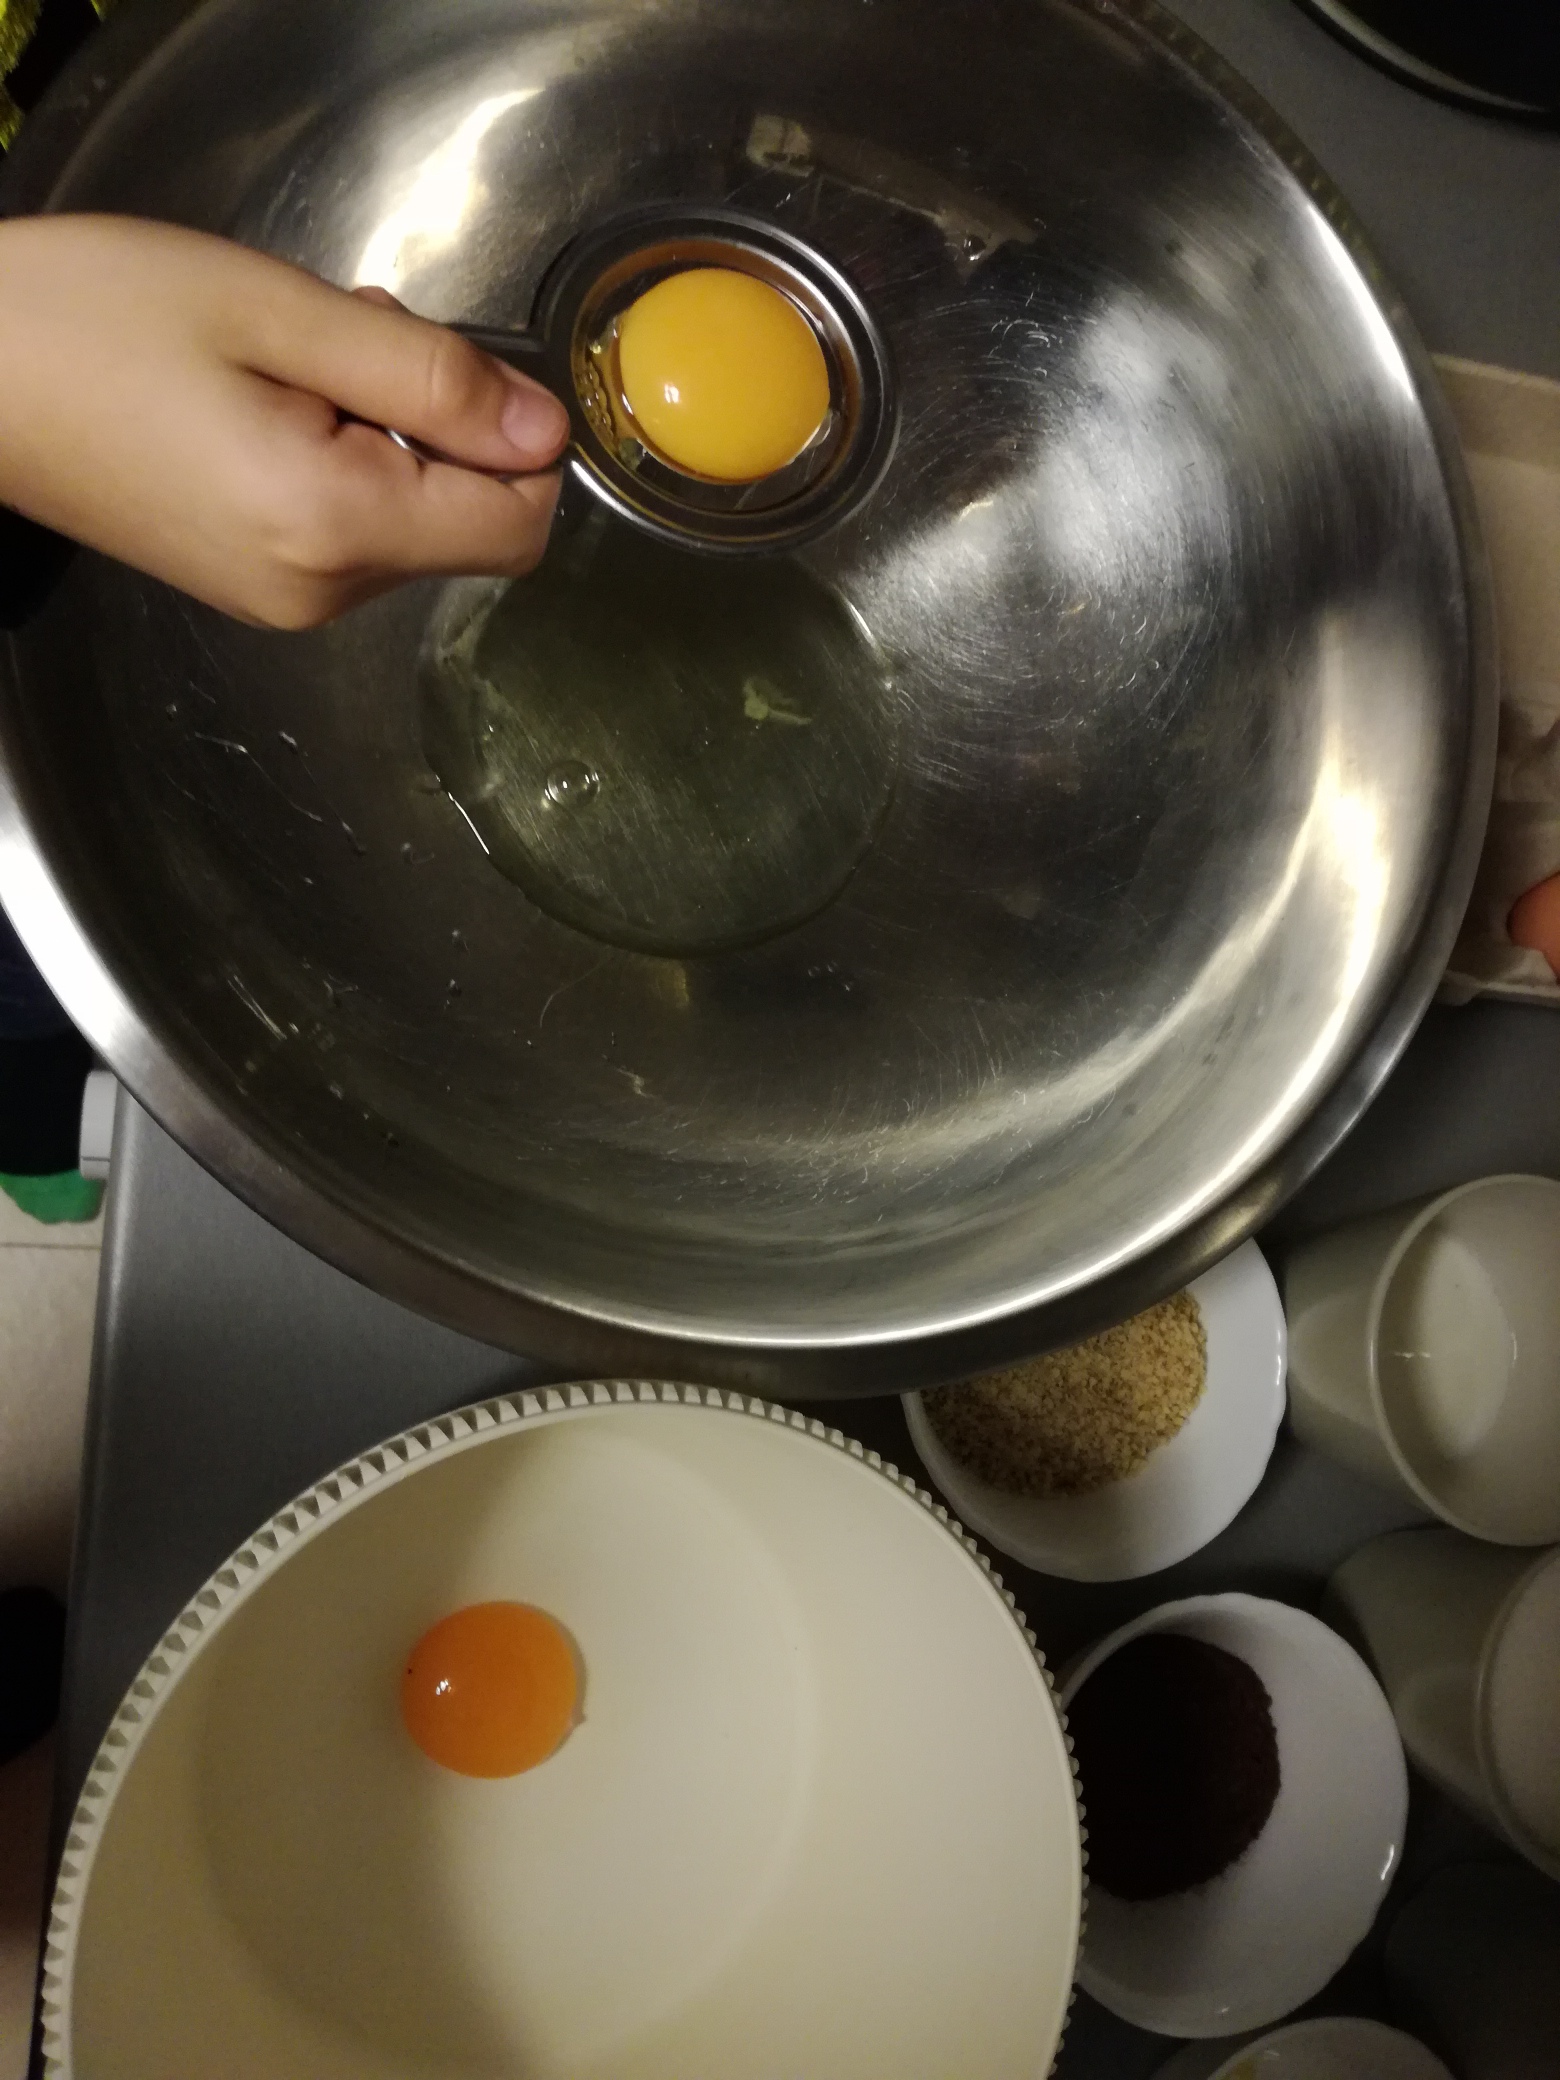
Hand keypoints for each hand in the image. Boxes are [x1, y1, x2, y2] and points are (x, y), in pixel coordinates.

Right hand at [0, 215, 568, 627]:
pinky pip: (349, 532)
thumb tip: (544, 431)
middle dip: (438, 427)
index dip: (523, 446)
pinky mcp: (254, 589)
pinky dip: (340, 463)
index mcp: (335, 526)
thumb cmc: (98, 323)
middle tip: (338, 341)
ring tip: (283, 365)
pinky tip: (264, 403)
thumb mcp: (281, 316)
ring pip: (409, 523)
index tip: (467, 369)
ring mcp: (282, 601)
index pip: (518, 526)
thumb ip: (430, 378)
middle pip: (465, 525)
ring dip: (383, 436)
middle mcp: (320, 592)